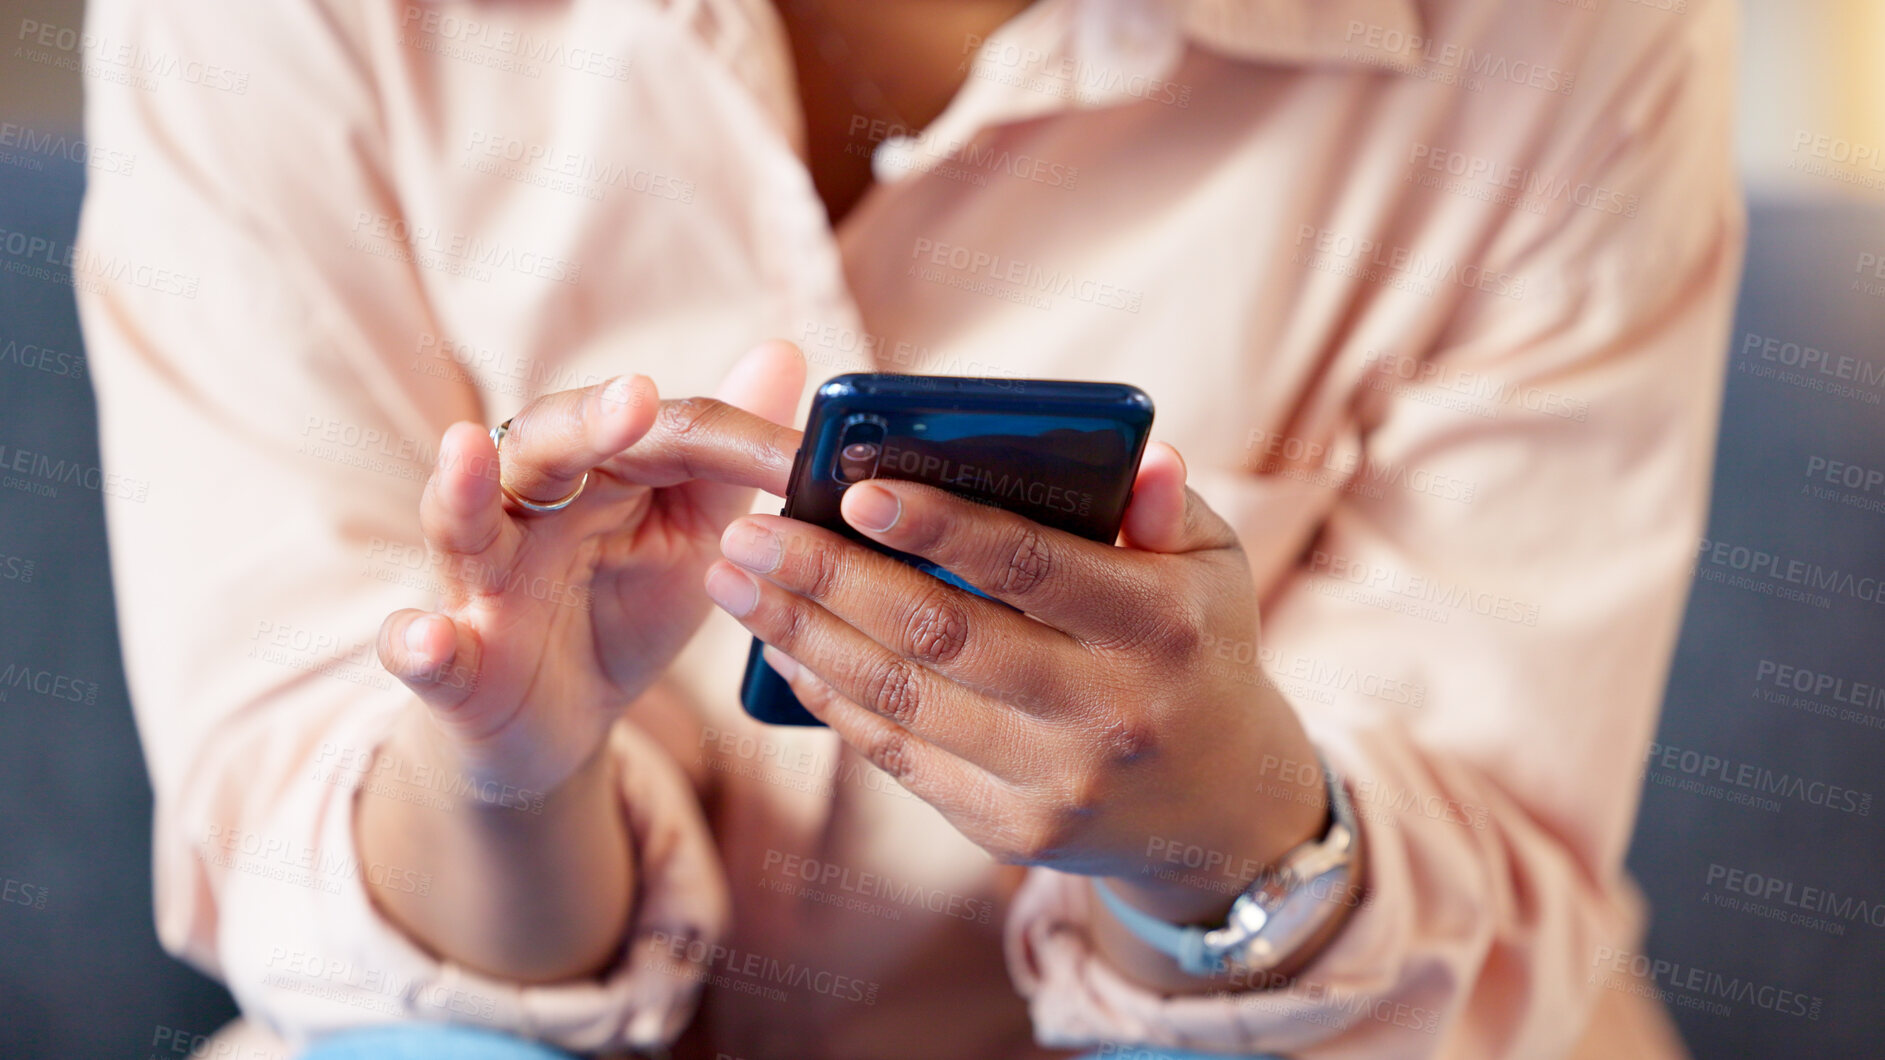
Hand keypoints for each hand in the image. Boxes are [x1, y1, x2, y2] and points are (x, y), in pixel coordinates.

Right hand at [376, 341, 803, 794]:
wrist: (559, 721)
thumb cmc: (625, 605)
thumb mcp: (692, 535)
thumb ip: (726, 459)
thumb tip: (781, 353)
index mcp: (596, 468)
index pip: (664, 434)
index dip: (736, 442)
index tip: (803, 456)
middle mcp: (527, 505)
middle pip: (549, 446)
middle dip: (589, 420)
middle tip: (636, 397)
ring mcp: (479, 581)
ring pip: (461, 524)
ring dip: (461, 489)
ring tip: (466, 449)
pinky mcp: (453, 662)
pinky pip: (420, 649)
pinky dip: (416, 643)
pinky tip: (426, 638)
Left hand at [702, 443, 1331, 931]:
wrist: (1222, 810)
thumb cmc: (1199, 650)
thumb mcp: (1213, 568)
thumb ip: (1167, 507)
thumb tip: (1140, 455)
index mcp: (1158, 626)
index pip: (1032, 565)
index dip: (940, 527)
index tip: (855, 490)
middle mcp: (1108, 710)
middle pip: (941, 633)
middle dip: (829, 576)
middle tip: (750, 531)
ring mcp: (1056, 780)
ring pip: (903, 698)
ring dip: (804, 635)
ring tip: (735, 581)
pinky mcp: (1011, 830)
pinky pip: (900, 758)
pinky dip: (833, 700)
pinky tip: (783, 650)